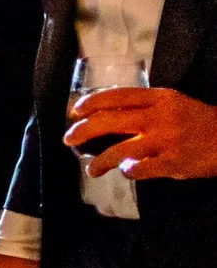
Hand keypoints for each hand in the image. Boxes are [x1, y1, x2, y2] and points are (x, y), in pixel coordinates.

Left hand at [66, 86, 216, 179]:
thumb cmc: (199, 122)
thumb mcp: (174, 104)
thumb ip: (145, 107)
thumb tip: (107, 115)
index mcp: (160, 98)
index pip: (118, 96)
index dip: (93, 102)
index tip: (76, 111)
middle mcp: (160, 117)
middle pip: (110, 121)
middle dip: (84, 130)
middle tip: (69, 139)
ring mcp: (167, 140)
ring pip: (120, 150)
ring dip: (100, 161)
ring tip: (92, 168)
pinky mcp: (173, 162)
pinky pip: (141, 169)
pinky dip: (128, 171)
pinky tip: (125, 171)